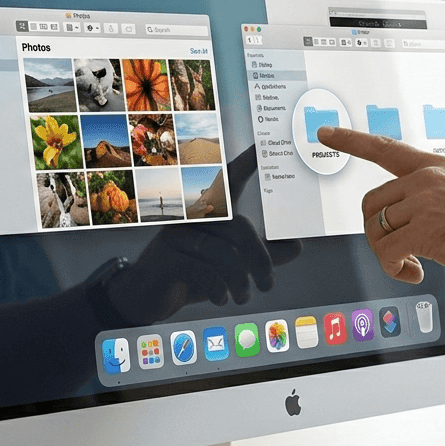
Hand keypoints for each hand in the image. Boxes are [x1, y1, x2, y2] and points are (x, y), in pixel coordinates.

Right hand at [108, 146, 302, 323]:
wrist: (147, 295)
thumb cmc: (192, 273)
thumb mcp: (231, 264)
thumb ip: (262, 255)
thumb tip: (297, 246)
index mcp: (209, 212)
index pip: (228, 181)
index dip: (245, 164)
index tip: (262, 147)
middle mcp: (193, 217)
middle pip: (239, 227)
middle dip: (260, 258)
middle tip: (268, 283)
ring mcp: (176, 236)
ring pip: (223, 254)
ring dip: (240, 282)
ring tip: (243, 297)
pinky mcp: (166, 258)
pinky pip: (202, 271)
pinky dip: (219, 289)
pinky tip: (222, 299)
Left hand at [317, 126, 444, 285]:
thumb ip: (436, 195)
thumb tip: (409, 219)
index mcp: (436, 166)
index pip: (384, 148)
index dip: (351, 140)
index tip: (325, 132)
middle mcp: (426, 178)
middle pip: (370, 203)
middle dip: (377, 232)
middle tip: (402, 251)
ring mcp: (424, 202)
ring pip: (374, 230)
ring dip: (388, 255)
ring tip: (414, 265)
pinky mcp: (425, 230)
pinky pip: (386, 252)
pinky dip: (393, 269)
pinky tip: (415, 273)